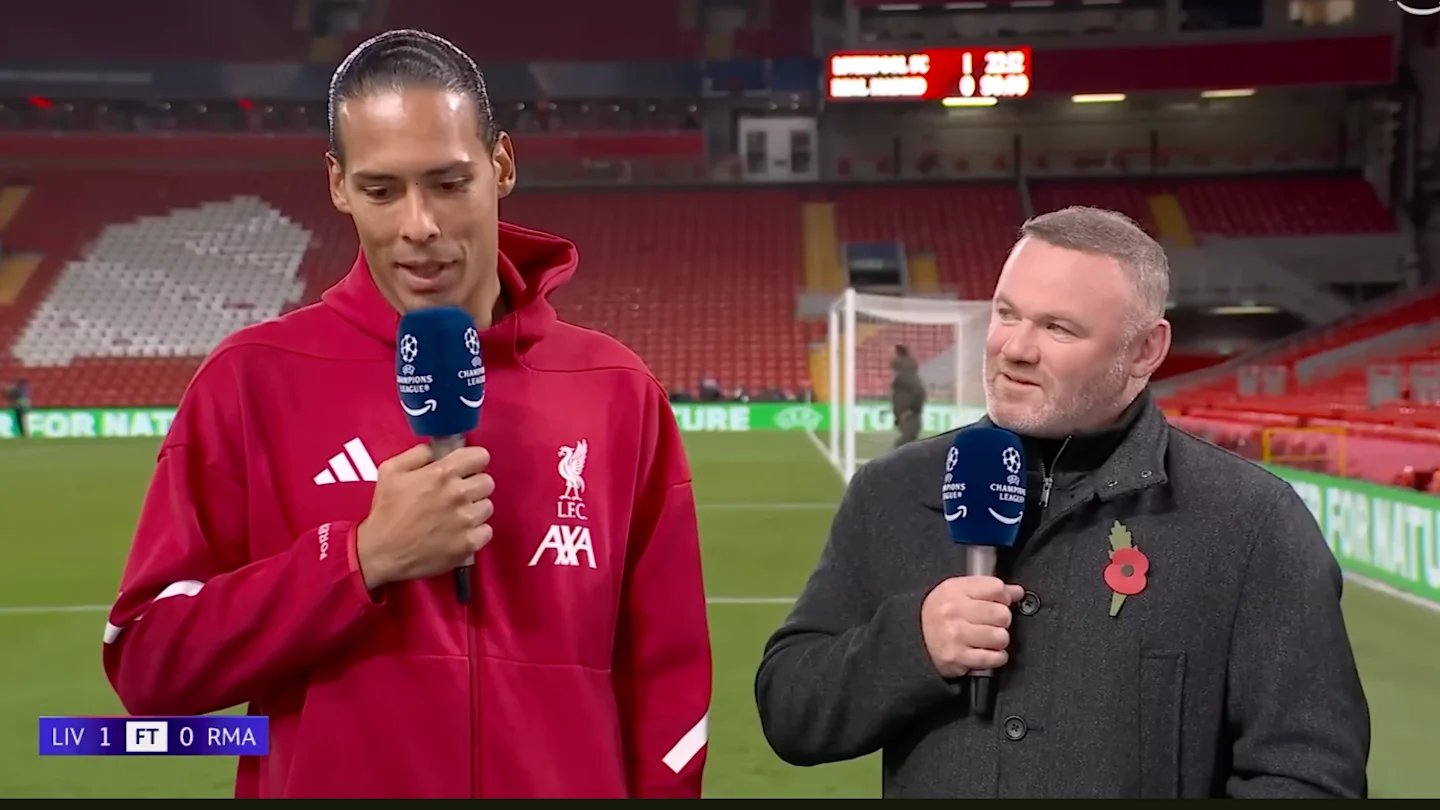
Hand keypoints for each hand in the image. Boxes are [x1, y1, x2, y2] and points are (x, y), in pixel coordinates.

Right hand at [355, 444, 495, 590]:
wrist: (381, 552)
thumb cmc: (386, 511)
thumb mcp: (390, 470)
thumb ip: (417, 454)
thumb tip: (436, 451)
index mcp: (442, 473)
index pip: (480, 457)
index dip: (473, 462)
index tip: (466, 470)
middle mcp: (458, 494)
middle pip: (487, 482)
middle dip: (474, 486)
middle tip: (458, 495)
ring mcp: (466, 520)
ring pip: (487, 507)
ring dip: (474, 509)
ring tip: (456, 516)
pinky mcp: (469, 544)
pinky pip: (486, 531)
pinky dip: (476, 532)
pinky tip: (460, 533)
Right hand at [920, 576, 1024, 678]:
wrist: (914, 638)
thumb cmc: (940, 615)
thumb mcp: (958, 592)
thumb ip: (988, 589)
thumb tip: (1017, 591)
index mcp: (955, 590)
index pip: (996, 588)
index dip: (1003, 597)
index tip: (998, 603)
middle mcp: (953, 611)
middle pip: (1002, 613)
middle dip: (1002, 620)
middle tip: (993, 623)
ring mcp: (955, 635)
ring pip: (1000, 637)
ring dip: (999, 640)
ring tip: (988, 639)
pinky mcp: (958, 657)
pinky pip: (994, 658)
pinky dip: (996, 657)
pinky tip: (987, 651)